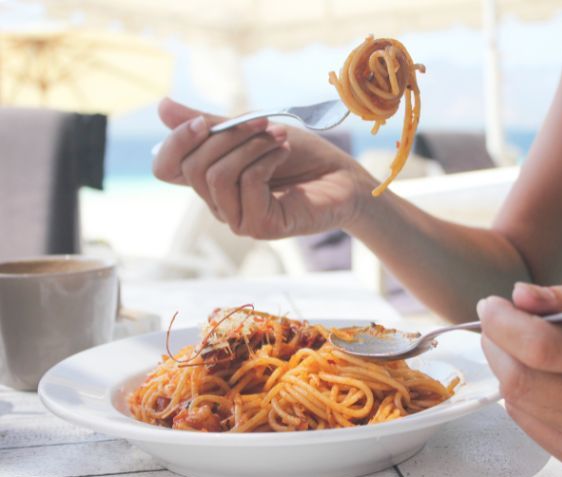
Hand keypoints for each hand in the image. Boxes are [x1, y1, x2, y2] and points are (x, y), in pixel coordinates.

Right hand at [152, 98, 373, 237]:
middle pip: (192, 167)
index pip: (166, 167)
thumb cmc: (299, 155)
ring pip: (216, 177)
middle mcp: (218, 203)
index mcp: (210, 179)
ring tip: (278, 138)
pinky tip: (283, 153)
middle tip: (262, 123)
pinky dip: (265, 160)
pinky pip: (246, 185)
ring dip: (250, 147)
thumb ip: (211, 124)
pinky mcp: (260, 227)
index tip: (203, 121)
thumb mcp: (251, 130)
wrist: (342, 176)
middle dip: (227, 136)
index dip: (176, 142)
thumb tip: (161, 107)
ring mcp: (237, 219)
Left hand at [477, 283, 561, 475]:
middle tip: (495, 322)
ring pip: (522, 404)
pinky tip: (532, 376)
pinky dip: (518, 396)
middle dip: (495, 344)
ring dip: (502, 368)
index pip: (547, 347)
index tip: (490, 304)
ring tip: (511, 345)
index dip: (505, 324)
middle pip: (526, 380)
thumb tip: (517, 296)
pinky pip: (530, 426)